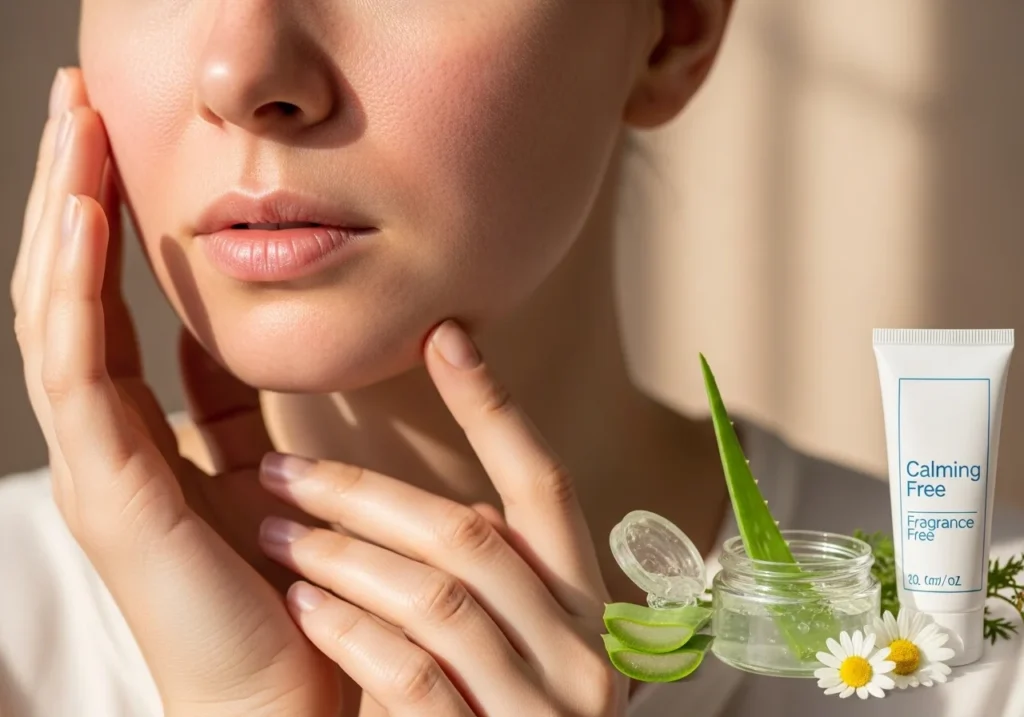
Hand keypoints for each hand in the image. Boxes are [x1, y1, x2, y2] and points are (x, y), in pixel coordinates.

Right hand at [11, 68, 345, 715]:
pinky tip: (85, 221)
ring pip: (59, 318)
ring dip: (63, 218)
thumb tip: (224, 338)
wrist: (292, 696)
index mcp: (145, 438)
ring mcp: (99, 468)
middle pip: (73, 296)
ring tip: (71, 128)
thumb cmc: (288, 593)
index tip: (118, 146)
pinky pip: (79, 374)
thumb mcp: (263, 470)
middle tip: (76, 101)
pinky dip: (76, 293)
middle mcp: (109, 445)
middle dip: (72, 195)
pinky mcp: (113, 492)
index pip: (108, 310)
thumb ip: (237, 408)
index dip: (109, 226)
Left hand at [255, 320, 627, 715]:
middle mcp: (580, 651)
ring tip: (270, 528)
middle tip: (278, 464)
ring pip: (436, 596)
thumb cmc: (483, 711)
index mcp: (582, 605)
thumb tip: (402, 490)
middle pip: (471, 534)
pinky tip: (302, 606)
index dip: (495, 409)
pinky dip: (349, 632)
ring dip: (341, 555)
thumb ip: (477, 568)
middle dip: (366, 491)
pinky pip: (409, 674)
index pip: (544, 484)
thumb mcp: (505, 635)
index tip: (443, 336)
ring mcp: (540, 709)